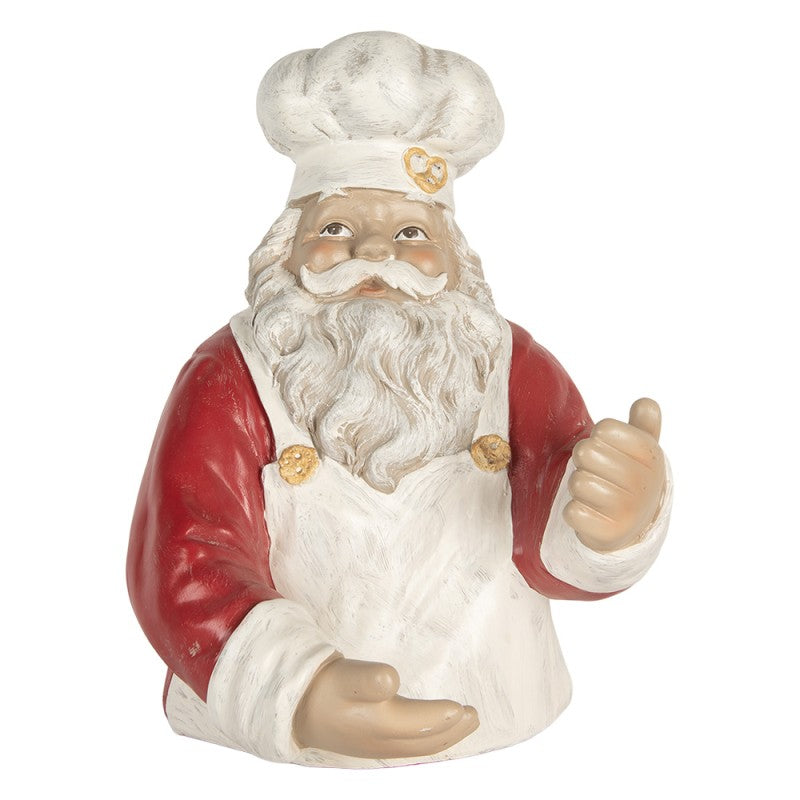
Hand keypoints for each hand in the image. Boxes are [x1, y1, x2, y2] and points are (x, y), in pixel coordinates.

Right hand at [293, 655, 478, 758]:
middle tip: (474, 715)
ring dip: (444, 736)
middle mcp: (383, 739)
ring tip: (464, 722)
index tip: (462, 708)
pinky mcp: (373, 743)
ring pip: (419, 746)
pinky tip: (432, 733)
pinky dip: (428, 741)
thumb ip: (368, 679)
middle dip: (452, 730)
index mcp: (379, 723)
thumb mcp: (344, 678)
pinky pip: (409, 746)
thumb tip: (392, 680)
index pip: (420, 724)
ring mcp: (378, 745)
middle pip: (426, 740)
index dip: (442, 717)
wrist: (297, 710)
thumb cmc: (323, 689)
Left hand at [564, 398, 665, 551]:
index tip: (609, 451)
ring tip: (594, 494)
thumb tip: (646, 403)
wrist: (634, 527)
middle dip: (583, 461)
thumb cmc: (631, 478)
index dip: (597, 438)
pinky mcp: (608, 533)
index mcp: (651, 455)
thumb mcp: (643, 451)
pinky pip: (572, 512)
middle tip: (596, 472)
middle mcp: (644, 483)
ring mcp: (628, 510)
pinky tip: (590, 513)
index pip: (604, 428)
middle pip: (586, 452)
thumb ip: (644, 424)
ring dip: (578, 487)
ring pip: (577, 482)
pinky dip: (574, 512)